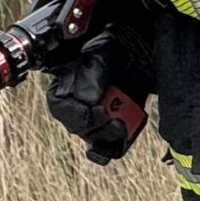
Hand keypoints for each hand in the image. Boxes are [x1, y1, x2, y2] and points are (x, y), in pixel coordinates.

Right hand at [45, 25, 152, 163]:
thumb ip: (90, 78)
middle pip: (79, 130)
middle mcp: (76, 109)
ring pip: (95, 142)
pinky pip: (111, 148)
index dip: (79, 116)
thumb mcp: (99, 57)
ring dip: (108, 139)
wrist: (137, 55)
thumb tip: (87, 102)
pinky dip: (117, 146)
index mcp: (64, 91)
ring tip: (121, 127)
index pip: (61, 110)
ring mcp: (95, 122)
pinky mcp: (112, 130)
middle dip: (98, 127)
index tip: (99, 110)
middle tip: (115, 119)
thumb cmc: (112, 52)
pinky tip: (124, 136)